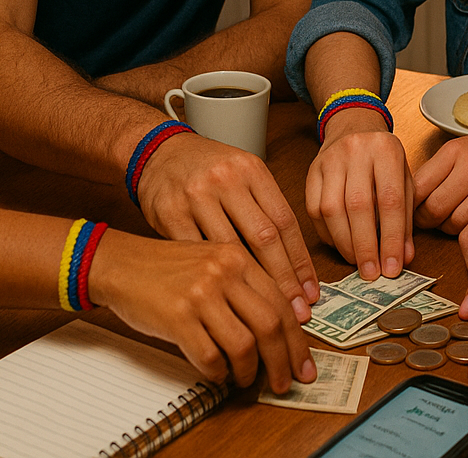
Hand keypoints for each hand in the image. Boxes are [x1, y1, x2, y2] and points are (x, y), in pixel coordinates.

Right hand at [89, 232, 315, 392]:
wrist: (120, 263)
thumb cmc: (166, 267)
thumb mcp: (212, 260)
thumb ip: (245, 286)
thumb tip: (280, 329)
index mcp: (238, 257)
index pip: (281, 302)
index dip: (296, 338)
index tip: (302, 362)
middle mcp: (224, 272)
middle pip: (270, 325)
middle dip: (283, 361)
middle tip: (285, 382)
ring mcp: (201, 294)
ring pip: (244, 345)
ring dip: (249, 371)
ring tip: (245, 380)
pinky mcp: (177, 317)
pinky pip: (210, 356)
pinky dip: (218, 372)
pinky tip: (217, 373)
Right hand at [134, 133, 318, 317]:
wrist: (158, 153)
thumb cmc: (207, 170)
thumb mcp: (243, 175)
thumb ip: (266, 209)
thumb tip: (295, 264)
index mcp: (251, 170)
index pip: (285, 221)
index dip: (300, 262)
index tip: (309, 292)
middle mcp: (226, 180)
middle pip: (264, 237)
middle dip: (284, 280)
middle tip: (297, 312)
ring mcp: (196, 196)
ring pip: (231, 250)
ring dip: (250, 287)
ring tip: (265, 314)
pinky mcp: (169, 214)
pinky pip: (197, 254)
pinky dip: (212, 281)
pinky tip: (224, 301)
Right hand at [305, 114, 413, 278]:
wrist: (354, 128)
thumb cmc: (384, 160)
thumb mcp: (404, 180)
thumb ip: (405, 218)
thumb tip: (403, 257)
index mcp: (386, 150)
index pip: (390, 201)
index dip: (391, 238)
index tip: (392, 266)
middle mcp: (356, 150)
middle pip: (358, 206)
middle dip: (365, 246)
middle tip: (372, 272)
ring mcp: (330, 159)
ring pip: (331, 209)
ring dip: (345, 243)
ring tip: (357, 261)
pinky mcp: (311, 170)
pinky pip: (313, 209)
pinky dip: (327, 234)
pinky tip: (340, 244)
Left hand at [413, 124, 467, 234]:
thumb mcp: (461, 151)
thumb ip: (435, 174)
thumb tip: (406, 201)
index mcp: (455, 151)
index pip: (417, 187)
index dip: (408, 206)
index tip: (407, 211)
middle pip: (434, 209)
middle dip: (427, 221)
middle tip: (429, 220)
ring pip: (455, 224)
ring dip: (448, 228)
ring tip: (454, 218)